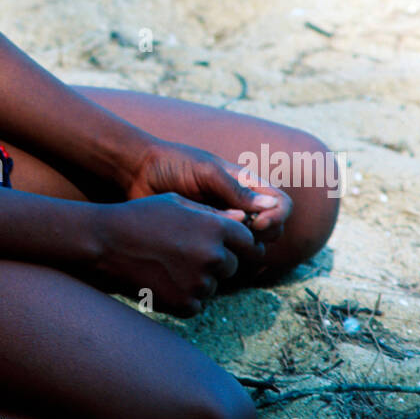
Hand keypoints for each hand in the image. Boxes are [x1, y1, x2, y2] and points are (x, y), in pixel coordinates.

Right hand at [90, 193, 265, 315]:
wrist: (105, 244)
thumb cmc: (141, 217)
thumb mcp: (177, 203)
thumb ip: (213, 212)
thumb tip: (243, 219)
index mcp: (215, 228)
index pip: (248, 241)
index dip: (236, 242)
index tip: (222, 242)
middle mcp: (212, 256)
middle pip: (232, 266)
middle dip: (216, 261)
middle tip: (184, 252)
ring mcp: (199, 283)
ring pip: (214, 285)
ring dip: (199, 279)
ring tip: (168, 264)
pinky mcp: (185, 305)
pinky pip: (197, 304)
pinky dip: (184, 296)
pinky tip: (162, 279)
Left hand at [125, 136, 291, 242]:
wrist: (138, 174)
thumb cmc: (172, 164)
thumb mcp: (205, 171)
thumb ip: (235, 189)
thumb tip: (270, 207)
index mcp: (245, 184)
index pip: (280, 204)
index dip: (277, 216)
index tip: (258, 222)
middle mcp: (239, 205)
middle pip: (272, 228)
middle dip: (264, 234)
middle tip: (240, 234)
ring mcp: (223, 222)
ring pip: (251, 244)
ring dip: (245, 247)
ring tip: (222, 241)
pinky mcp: (206, 237)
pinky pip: (226, 251)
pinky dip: (225, 254)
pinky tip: (208, 250)